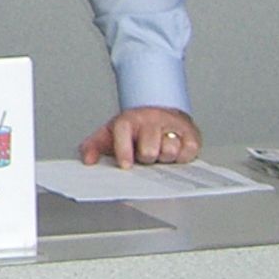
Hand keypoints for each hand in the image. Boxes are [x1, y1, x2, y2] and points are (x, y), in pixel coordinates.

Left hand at [78, 106, 200, 168]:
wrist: (160, 113)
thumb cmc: (134, 130)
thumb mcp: (109, 135)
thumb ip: (92, 147)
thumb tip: (87, 161)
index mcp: (128, 119)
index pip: (123, 132)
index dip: (123, 150)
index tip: (125, 166)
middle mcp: (150, 119)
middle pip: (149, 149)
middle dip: (146, 158)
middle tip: (145, 156)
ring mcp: (171, 125)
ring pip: (169, 150)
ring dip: (164, 158)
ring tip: (160, 153)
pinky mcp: (191, 133)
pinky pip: (188, 152)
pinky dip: (182, 157)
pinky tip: (175, 152)